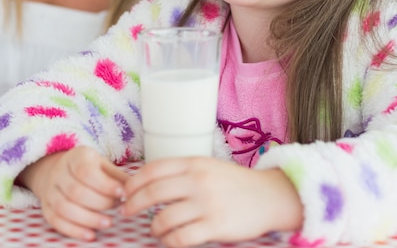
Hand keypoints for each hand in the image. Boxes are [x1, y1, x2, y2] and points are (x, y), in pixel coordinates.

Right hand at [18, 146, 127, 240]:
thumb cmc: (88, 168)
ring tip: (108, 223)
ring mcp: (50, 191)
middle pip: (76, 192)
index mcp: (76, 156)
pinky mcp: (46, 208)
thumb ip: (116, 176)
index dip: (104, 184)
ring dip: (88, 219)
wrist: (60, 170)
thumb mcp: (102, 164)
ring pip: (65, 208)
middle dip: (99, 203)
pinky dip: (74, 231)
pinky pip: (56, 222)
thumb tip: (134, 189)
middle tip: (117, 207)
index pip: (86, 171)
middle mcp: (59, 172)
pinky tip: (91, 235)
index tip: (121, 193)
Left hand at [121, 156, 302, 246]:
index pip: (153, 169)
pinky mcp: (215, 226)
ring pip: (164, 218)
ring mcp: (206, 203)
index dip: (133, 182)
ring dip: (152, 227)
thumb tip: (148, 183)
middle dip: (133, 204)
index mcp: (194, 162)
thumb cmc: (233, 182)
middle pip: (153, 192)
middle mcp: (198, 180)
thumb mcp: (207, 167)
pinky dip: (169, 241)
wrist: (268, 196)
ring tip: (154, 229)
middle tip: (126, 212)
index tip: (124, 191)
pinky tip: (169, 240)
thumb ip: (182, 172)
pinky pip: (181, 238)